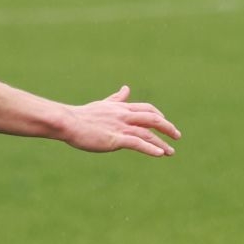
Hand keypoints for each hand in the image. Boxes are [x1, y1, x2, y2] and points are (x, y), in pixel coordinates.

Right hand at [59, 86, 179, 155]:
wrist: (66, 122)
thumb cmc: (80, 115)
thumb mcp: (102, 104)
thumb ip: (116, 99)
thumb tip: (126, 88)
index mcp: (121, 108)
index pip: (147, 109)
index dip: (159, 115)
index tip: (165, 123)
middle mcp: (124, 116)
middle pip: (153, 119)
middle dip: (168, 127)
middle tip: (177, 136)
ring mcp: (120, 127)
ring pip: (147, 133)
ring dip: (161, 143)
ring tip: (170, 152)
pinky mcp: (114, 139)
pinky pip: (137, 143)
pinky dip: (150, 148)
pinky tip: (159, 154)